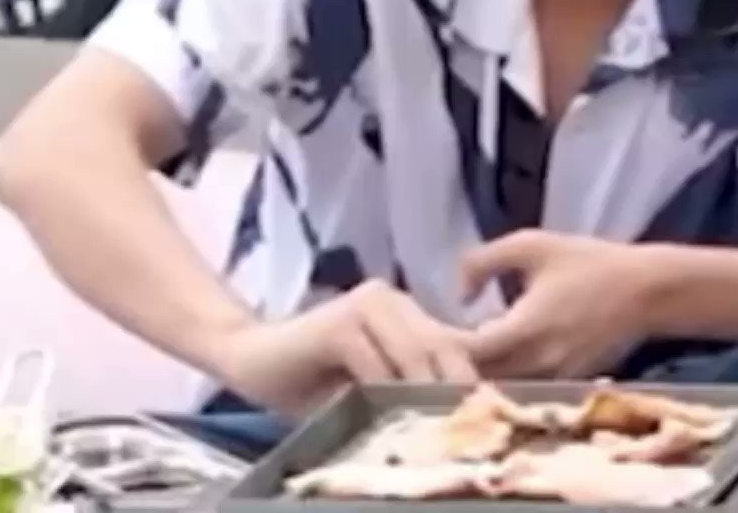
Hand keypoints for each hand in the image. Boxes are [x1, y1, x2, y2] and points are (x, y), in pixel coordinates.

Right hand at [212, 279, 478, 415]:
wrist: (253, 360)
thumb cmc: (317, 382)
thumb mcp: (375, 385)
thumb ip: (411, 387)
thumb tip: (462, 419)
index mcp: (407, 311)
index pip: (455, 345)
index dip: (471, 383)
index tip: (484, 424)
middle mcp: (393, 299)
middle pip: (443, 349)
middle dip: (454, 395)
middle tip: (462, 439)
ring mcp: (366, 305)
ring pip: (415, 356)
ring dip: (423, 400)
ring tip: (432, 439)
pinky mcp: (340, 322)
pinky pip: (376, 366)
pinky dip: (383, 397)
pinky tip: (384, 423)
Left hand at [462, 230, 652, 379]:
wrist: (647, 290)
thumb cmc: (587, 262)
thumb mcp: (532, 245)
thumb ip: (484, 262)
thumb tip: (459, 295)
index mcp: (524, 329)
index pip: (469, 355)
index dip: (447, 346)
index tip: (435, 329)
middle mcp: (537, 363)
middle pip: (482, 379)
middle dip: (461, 364)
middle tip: (446, 342)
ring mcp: (554, 379)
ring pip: (504, 388)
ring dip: (485, 374)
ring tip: (472, 350)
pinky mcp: (569, 384)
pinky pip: (527, 388)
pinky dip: (510, 378)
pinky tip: (505, 356)